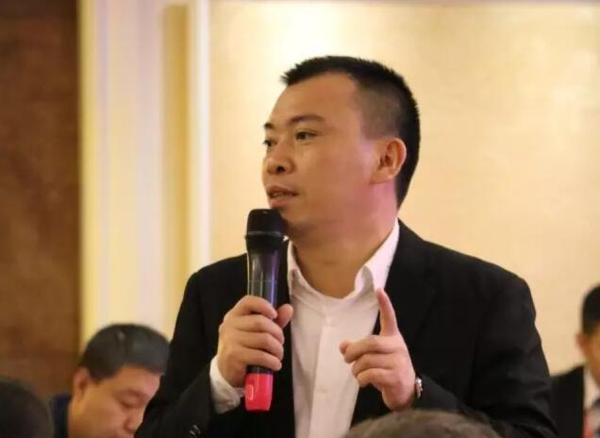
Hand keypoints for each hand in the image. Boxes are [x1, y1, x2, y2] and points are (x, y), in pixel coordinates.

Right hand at [217, 295, 292, 387]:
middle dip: (277, 333)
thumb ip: (273, 321)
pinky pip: (261, 355)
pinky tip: (275, 364)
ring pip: (264, 339)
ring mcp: (230, 340)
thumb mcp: (258, 332)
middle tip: (280, 343)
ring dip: (277, 349)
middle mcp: (229, 325)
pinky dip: (273, 361)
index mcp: (234, 315)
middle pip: (261, 322)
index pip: (248, 302)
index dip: (263, 305)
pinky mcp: (234, 356)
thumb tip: (288, 308)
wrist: (227, 373)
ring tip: (278, 355)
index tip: (274, 315)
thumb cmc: (245, 349)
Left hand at [340, 288, 415, 410]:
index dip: (385, 304)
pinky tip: (362, 381)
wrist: (406, 391)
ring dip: (356, 369)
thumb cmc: (388, 369)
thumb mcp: (374, 357)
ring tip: (357, 374)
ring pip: (368, 360)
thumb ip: (358, 349)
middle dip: (354, 350)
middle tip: (346, 358)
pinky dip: (361, 379)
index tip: (379, 290)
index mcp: (393, 338)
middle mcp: (397, 347)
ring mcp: (398, 362)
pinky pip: (371, 374)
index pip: (389, 318)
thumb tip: (343, 346)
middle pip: (371, 342)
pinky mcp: (395, 377)